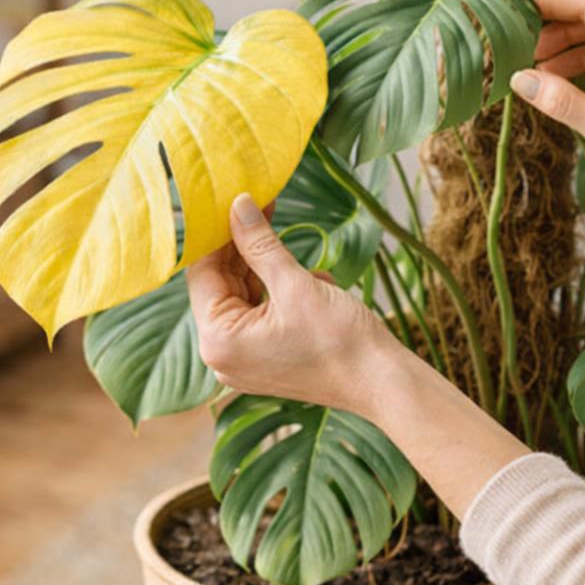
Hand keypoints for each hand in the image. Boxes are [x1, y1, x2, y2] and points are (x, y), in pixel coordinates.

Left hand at [186, 193, 389, 413]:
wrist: (383, 383)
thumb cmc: (341, 341)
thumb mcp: (296, 283)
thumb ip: (260, 243)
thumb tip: (238, 206)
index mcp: (218, 341)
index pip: (202, 273)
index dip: (218, 233)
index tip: (233, 200)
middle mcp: (223, 356)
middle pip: (222, 285)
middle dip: (246, 248)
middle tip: (262, 207)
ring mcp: (244, 360)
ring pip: (245, 296)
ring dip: (271, 270)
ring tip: (299, 256)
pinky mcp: (266, 359)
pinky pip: (262, 313)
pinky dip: (283, 292)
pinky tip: (315, 283)